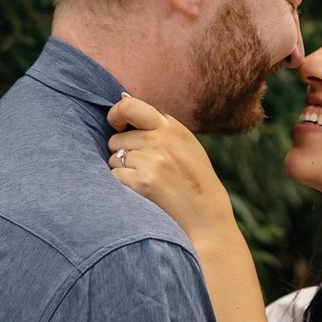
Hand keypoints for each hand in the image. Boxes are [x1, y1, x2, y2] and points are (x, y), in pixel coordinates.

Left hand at [106, 95, 235, 246]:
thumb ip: (161, 128)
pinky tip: (141, 191)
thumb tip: (125, 108)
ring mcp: (153, 161)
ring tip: (144, 180)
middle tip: (139, 166)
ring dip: (121, 170)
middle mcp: (161, 139)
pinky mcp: (144, 182)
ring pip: (114, 158)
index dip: (116, 115)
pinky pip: (116, 176)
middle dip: (120, 151)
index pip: (130, 106)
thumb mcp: (186, 144)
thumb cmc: (194, 180)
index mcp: (171, 127)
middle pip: (117, 138)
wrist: (207, 215)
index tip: (116, 126)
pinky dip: (122, 184)